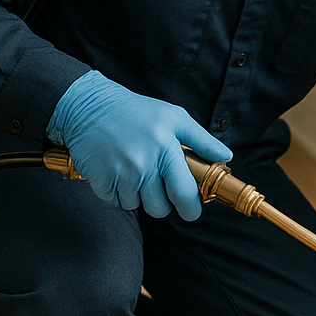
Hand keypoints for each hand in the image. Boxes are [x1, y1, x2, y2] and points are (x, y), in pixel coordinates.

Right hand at [47, 70, 231, 220]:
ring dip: (137, 196)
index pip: (184, 194)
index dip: (191, 208)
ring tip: (135, 172)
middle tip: (158, 187)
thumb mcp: (174, 117)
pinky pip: (115, 202)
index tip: (190, 209)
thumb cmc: (136, 111)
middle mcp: (143, 164)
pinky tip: (117, 172)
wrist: (89, 106)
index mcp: (166, 149)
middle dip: (162, 204)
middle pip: (160, 209)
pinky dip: (117, 193)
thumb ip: (202, 140)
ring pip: (136, 206)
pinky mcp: (99, 180)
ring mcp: (120, 174)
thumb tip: (225, 157)